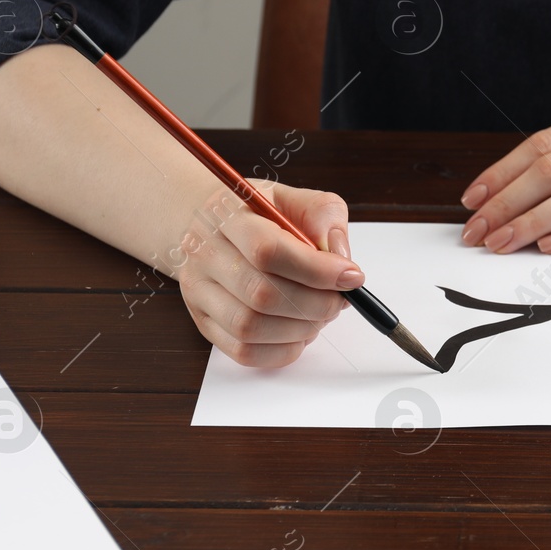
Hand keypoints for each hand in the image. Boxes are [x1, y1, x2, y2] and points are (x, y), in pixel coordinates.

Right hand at [175, 181, 360, 366]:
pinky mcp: (204, 323)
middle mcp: (205, 256)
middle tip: (340, 299)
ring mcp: (199, 293)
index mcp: (226, 217)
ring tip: (320, 314)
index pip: (268, 251)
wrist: (207, 226)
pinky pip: (244, 352)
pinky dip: (283, 350)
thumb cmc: (257, 214)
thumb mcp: (293, 198)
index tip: (351, 276)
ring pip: (250, 328)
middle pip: (261, 295)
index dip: (317, 270)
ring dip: (301, 328)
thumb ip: (323, 216)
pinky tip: (299, 330)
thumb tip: (341, 258)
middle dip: (316, 304)